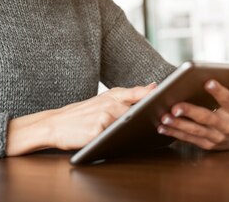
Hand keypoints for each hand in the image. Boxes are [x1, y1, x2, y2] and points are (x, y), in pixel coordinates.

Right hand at [6, 83, 155, 155]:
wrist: (55, 124)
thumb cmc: (82, 113)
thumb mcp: (103, 100)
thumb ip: (128, 95)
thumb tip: (152, 87)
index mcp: (113, 95)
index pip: (139, 93)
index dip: (156, 95)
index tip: (172, 95)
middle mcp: (110, 103)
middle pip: (139, 109)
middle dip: (152, 112)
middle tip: (167, 115)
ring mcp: (104, 117)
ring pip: (129, 122)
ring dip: (140, 127)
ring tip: (154, 129)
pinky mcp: (98, 131)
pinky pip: (116, 136)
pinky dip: (124, 138)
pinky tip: (131, 140)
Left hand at [157, 68, 228, 149]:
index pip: (227, 100)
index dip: (218, 91)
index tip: (207, 82)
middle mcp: (227, 125)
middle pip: (207, 117)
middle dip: (190, 112)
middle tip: (175, 106)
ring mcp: (216, 137)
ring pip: (195, 130)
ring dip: (178, 124)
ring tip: (165, 117)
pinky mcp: (206, 145)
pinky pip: (189, 139)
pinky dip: (175, 133)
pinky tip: (162, 127)